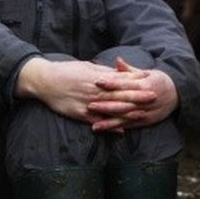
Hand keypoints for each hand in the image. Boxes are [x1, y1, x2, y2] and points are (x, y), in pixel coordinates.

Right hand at [16, 58, 152, 123]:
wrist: (45, 81)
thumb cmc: (67, 71)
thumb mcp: (87, 67)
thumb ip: (103, 71)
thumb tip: (119, 71)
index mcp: (97, 77)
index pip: (121, 78)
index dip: (136, 79)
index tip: (150, 79)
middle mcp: (95, 90)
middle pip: (120, 93)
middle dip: (138, 96)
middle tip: (154, 96)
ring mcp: (88, 103)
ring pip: (111, 108)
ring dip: (128, 112)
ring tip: (142, 114)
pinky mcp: (80, 114)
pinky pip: (97, 121)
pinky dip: (109, 126)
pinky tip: (121, 131)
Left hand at [87, 57, 179, 132]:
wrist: (178, 94)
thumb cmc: (159, 81)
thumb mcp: (147, 72)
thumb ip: (129, 70)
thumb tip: (117, 60)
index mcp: (144, 85)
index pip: (125, 83)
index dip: (111, 83)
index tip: (98, 81)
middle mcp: (144, 100)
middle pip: (123, 102)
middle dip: (106, 104)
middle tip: (90, 104)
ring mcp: (144, 112)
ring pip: (125, 117)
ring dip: (109, 121)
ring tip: (94, 124)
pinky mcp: (145, 122)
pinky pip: (129, 125)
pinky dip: (117, 128)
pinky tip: (105, 129)